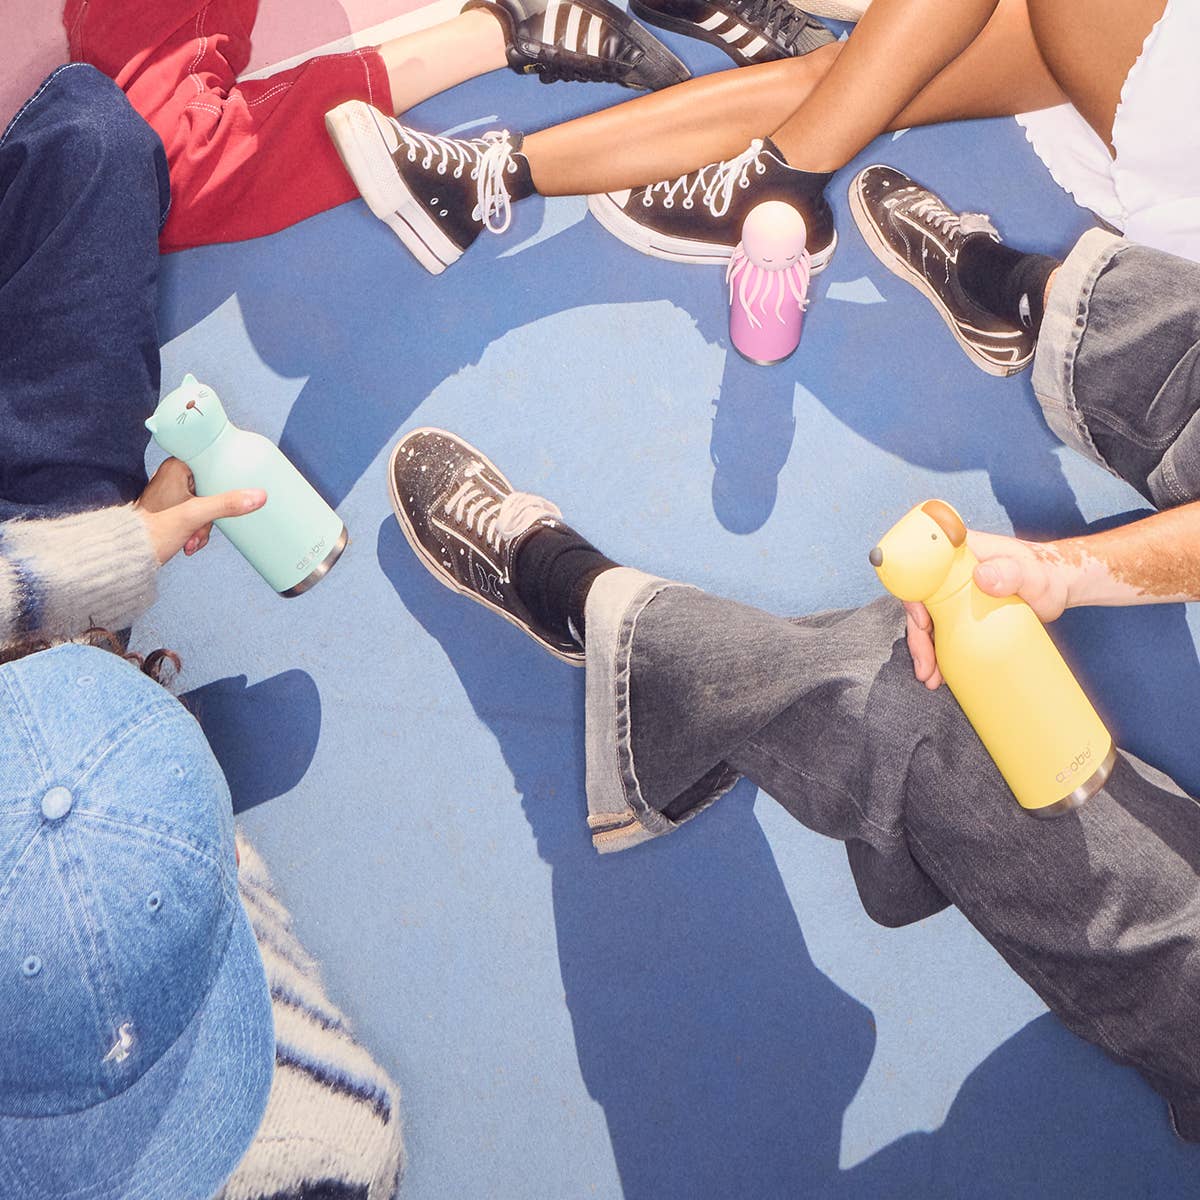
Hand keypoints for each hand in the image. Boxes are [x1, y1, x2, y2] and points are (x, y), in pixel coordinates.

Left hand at [135, 458, 265, 564]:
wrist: (132, 554)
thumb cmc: (155, 531)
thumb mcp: (196, 516)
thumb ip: (228, 504)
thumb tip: (259, 496)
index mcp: (176, 466)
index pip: (214, 465)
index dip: (223, 484)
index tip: (222, 499)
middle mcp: (174, 475)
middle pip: (213, 489)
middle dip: (210, 516)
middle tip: (199, 528)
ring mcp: (174, 492)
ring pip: (208, 505)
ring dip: (204, 527)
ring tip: (191, 540)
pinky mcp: (175, 508)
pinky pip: (199, 514)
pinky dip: (197, 531)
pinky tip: (189, 542)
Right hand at [904, 529, 1073, 689]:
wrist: (1057, 587)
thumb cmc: (1047, 575)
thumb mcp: (1033, 575)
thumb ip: (1011, 572)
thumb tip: (981, 575)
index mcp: (958, 553)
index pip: (922, 571)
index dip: (915, 598)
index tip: (924, 624)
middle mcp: (949, 571)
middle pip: (920, 601)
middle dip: (918, 635)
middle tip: (926, 665)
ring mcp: (954, 592)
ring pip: (927, 619)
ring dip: (924, 648)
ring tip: (931, 678)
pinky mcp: (960, 610)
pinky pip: (940, 628)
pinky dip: (936, 650)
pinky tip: (939, 671)